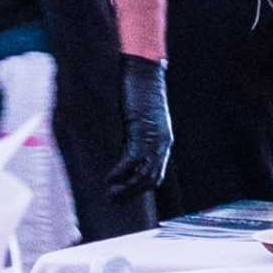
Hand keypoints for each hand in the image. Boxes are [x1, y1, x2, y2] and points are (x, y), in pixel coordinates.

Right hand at [112, 55, 173, 199]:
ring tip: (110, 194)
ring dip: (126, 189)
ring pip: (144, 175)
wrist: (144, 71)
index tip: (124, 196)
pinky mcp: (143, 132)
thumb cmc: (140, 90)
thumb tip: (123, 148)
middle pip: (152, 180)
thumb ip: (136, 135)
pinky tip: (108, 178)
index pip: (156, 175)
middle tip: (114, 201)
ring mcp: (155, 140)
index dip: (140, 189)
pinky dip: (120, 172)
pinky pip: (132, 160)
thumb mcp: (141, 119)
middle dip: (132, 194)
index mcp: (164, 141)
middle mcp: (163, 144)